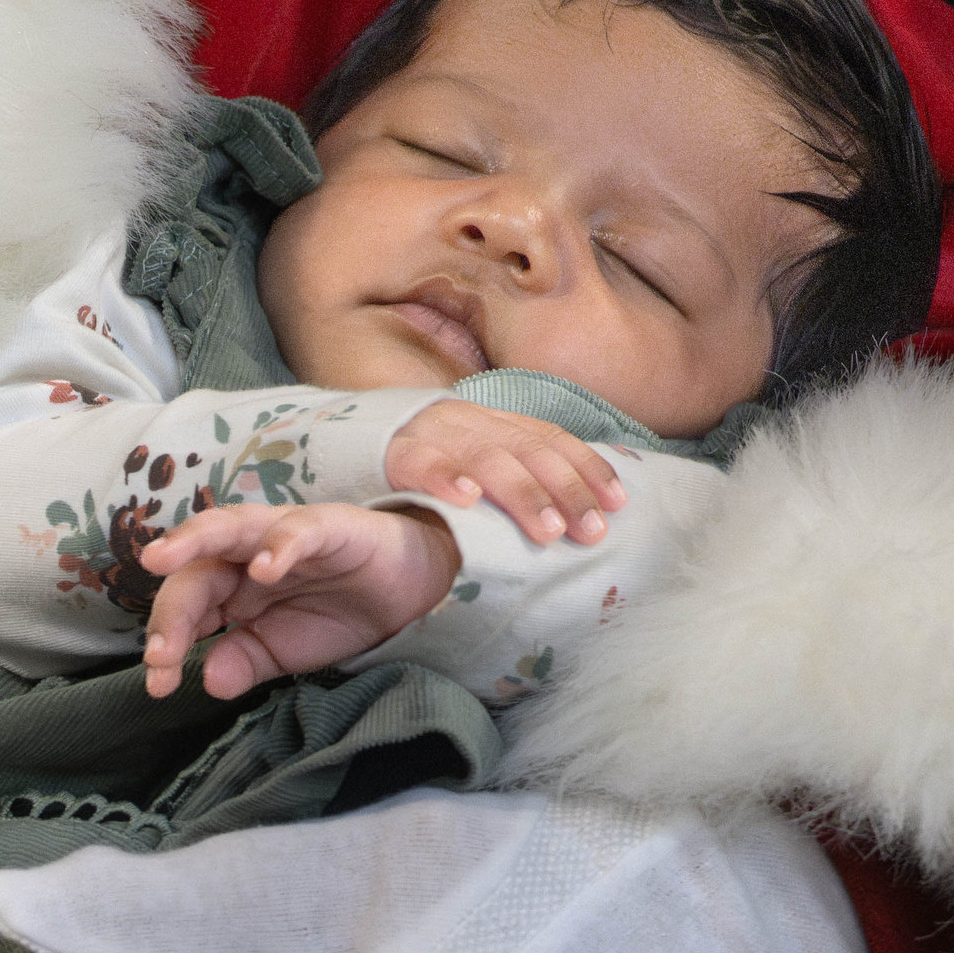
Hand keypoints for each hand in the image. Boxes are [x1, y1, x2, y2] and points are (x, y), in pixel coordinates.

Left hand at [137, 501, 462, 698]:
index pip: (185, 609)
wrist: (405, 593)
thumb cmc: (334, 614)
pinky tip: (263, 568)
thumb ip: (243, 663)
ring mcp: (283, 537)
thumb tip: (208, 683)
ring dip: (193, 541)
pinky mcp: (330, 526)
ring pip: (229, 528)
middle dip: (171, 612)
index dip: (167, 642)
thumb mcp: (282, 652)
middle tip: (158, 654)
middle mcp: (245, 556)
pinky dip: (279, 546)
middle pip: (195, 572)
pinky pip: (300, 530)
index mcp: (229, 587)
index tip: (159, 684)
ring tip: (161, 560)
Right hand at [384, 398, 624, 544]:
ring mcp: (428, 434)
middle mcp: (466, 421)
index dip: (586, 469)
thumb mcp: (470, 459)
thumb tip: (574, 506)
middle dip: (564, 490)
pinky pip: (418, 463)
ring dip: (520, 493)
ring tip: (546, 530)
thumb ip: (513, 472)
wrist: (334, 441)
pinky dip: (443, 478)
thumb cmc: (415, 465)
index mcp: (490, 420)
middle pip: (526, 451)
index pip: (549, 439)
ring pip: (483, 457)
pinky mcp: (388, 453)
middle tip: (590, 531)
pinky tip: (465, 501)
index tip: (618, 504)